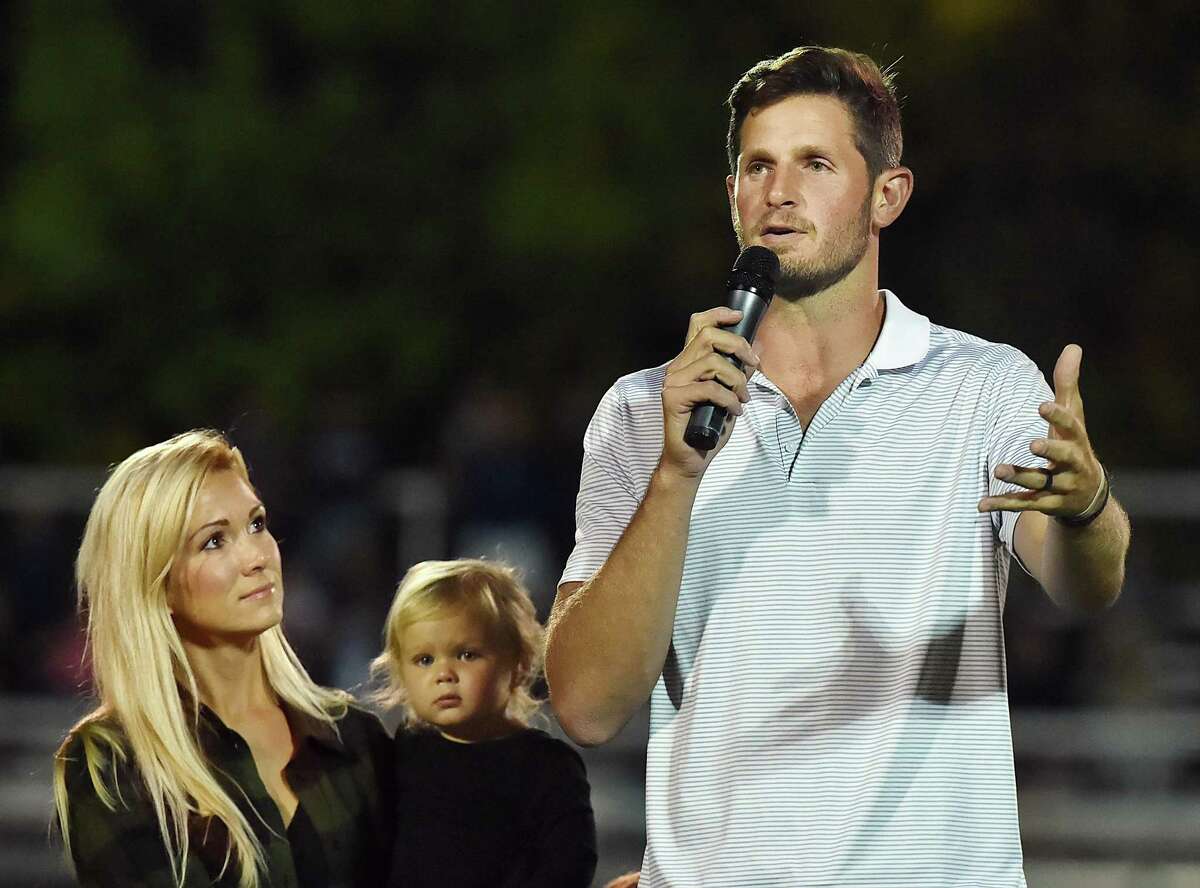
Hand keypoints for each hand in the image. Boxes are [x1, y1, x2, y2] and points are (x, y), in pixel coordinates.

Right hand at [659, 307, 759, 478]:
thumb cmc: (709, 427)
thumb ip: (737, 373)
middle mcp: (677, 368)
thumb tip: (755, 354)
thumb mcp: (729, 394)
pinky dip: (728, 399)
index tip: (738, 316)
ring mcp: (673, 382)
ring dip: (736, 379)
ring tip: (743, 397)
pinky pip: (709, 388)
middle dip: (738, 346)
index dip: (718, 314)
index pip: (697, 325)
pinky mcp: (673, 398)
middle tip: (753, 364)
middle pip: (708, 337)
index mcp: (688, 362)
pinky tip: (734, 411)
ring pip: (712, 362)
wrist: (691, 459)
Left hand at [978, 344, 1104, 518]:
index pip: (1072, 426)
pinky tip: (982, 504)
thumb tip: (1073, 346)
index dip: (1058, 416)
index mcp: (1078, 440)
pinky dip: (1003, 503)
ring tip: (998, 470)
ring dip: (1020, 477)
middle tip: (1032, 444)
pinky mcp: (1047, 504)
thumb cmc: (1075, 446)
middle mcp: (1073, 464)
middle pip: (1064, 457)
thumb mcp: (1074, 417)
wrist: (1089, 497)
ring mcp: (1061, 487)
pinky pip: (1025, 504)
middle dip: (1050, 451)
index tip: (1041, 405)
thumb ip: (1067, 385)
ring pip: (1041, 483)